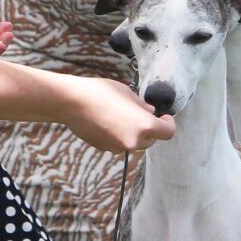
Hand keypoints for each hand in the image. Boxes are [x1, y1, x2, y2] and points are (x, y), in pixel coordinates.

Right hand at [59, 75, 176, 152]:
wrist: (72, 103)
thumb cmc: (101, 92)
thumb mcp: (127, 93)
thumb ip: (141, 105)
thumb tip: (150, 111)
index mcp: (144, 125)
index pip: (168, 133)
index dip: (168, 124)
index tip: (164, 117)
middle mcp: (133, 141)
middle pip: (151, 141)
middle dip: (150, 130)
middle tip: (142, 115)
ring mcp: (118, 147)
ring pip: (134, 144)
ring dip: (134, 134)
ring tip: (122, 117)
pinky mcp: (105, 148)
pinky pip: (118, 145)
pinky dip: (119, 137)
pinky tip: (108, 122)